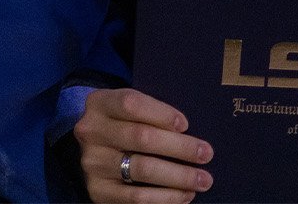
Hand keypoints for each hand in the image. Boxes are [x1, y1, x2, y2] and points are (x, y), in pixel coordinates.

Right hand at [75, 88, 212, 203]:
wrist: (95, 152)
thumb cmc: (123, 126)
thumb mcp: (129, 110)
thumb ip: (151, 113)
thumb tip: (185, 130)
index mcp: (99, 104)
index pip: (130, 104)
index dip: (161, 113)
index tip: (185, 124)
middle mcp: (91, 132)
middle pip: (140, 137)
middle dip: (179, 147)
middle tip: (206, 154)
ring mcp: (93, 162)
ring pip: (142, 168)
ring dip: (179, 176)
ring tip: (203, 179)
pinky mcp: (98, 190)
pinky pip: (137, 198)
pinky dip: (166, 198)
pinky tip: (185, 194)